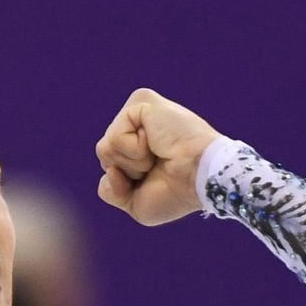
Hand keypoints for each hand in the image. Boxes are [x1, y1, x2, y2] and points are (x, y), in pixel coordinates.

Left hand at [95, 88, 220, 225]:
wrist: (202, 179)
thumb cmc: (177, 192)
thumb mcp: (135, 204)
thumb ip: (110, 191)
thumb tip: (109, 167)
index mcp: (137, 142)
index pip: (108, 164)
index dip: (124, 182)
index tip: (157, 177)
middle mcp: (136, 122)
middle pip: (103, 155)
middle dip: (127, 172)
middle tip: (158, 166)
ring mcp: (138, 109)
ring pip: (104, 147)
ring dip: (132, 163)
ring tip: (159, 155)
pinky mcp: (141, 100)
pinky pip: (114, 137)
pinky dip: (134, 151)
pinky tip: (157, 144)